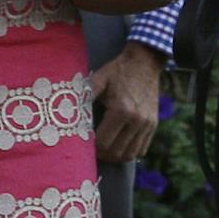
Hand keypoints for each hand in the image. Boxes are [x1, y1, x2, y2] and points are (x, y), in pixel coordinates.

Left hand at [90, 41, 164, 164]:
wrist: (145, 61)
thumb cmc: (118, 71)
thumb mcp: (99, 78)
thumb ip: (85, 94)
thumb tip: (65, 108)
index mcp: (121, 110)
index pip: (103, 143)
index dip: (91, 148)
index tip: (84, 143)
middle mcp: (136, 119)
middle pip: (116, 152)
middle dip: (101, 154)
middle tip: (92, 149)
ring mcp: (147, 123)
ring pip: (129, 154)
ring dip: (115, 156)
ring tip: (105, 149)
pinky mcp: (153, 124)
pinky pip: (141, 149)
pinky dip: (129, 152)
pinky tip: (120, 145)